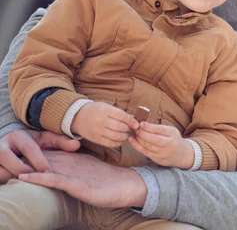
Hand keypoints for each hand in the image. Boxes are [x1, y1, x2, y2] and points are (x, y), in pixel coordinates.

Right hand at [0, 129, 79, 182]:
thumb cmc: (33, 145)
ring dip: (9, 177)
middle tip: (36, 180)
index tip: (50, 173)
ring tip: (24, 186)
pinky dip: (4, 182)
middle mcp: (1, 145)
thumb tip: (77, 144)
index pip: (29, 148)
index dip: (40, 162)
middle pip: (8, 158)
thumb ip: (61, 142)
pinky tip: (15, 188)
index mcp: (18, 136)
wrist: (11, 147)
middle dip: (23, 170)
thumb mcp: (46, 140)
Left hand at [18, 150, 146, 207]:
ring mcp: (72, 172)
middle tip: (4, 154)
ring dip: (24, 165)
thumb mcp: (87, 170)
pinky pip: (53, 179)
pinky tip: (24, 177)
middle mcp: (69, 162)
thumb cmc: (109, 180)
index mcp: (71, 157)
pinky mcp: (75, 184)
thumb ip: (74, 167)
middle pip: (40, 156)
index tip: (14, 150)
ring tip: (7, 163)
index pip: (46, 151)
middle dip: (21, 156)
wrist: (126, 184)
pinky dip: (37, 177)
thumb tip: (61, 167)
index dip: (29, 150)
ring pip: (43, 165)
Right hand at [71, 102, 137, 147]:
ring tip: (128, 134)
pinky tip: (120, 139)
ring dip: (125, 136)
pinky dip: (118, 142)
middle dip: (129, 129)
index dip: (131, 121)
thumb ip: (120, 114)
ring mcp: (97, 131)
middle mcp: (101, 120)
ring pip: (116, 136)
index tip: (137, 124)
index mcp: (105, 110)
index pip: (122, 116)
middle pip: (120, 127)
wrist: (76, 116)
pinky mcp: (95, 139)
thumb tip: (135, 120)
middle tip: (133, 130)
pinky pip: (110, 143)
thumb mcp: (107, 107)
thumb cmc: (96, 110)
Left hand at [128, 122, 193, 168]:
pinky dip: (137, 146)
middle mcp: (169, 144)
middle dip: (142, 134)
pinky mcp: (158, 159)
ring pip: (148, 146)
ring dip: (138, 140)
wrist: (182, 154)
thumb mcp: (170, 130)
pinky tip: (132, 141)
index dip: (149, 127)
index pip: (160, 130)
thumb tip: (142, 123)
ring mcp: (164, 153)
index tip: (141, 123)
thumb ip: (158, 128)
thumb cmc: (173, 139)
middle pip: (154, 139)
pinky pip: (146, 152)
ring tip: (133, 134)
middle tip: (135, 129)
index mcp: (173, 133)